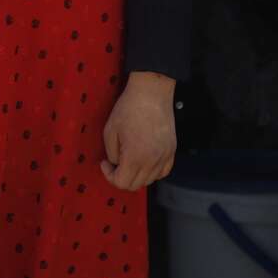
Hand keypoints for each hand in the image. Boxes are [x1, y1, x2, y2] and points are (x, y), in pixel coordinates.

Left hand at [100, 71, 178, 190]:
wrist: (151, 93)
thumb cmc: (128, 108)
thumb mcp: (110, 130)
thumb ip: (112, 154)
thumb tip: (116, 163)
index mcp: (135, 157)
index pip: (122, 183)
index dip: (109, 176)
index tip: (105, 162)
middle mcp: (152, 162)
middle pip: (135, 185)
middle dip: (121, 177)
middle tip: (114, 163)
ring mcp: (165, 157)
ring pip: (150, 180)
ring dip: (136, 175)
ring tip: (129, 160)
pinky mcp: (172, 151)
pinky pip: (163, 172)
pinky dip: (153, 172)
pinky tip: (144, 161)